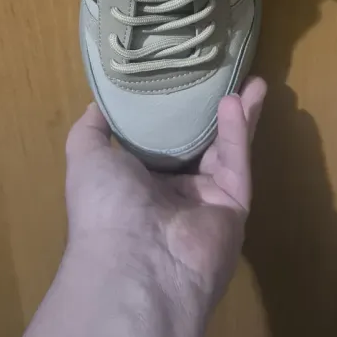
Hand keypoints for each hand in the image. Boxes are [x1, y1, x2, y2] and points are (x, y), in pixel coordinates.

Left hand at [63, 77, 266, 309]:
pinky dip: (237, 132)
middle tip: (226, 73)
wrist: (134, 263)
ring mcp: (207, 199)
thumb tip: (100, 100)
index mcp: (139, 181)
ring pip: (226, 148)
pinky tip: (238, 100)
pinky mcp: (234, 206)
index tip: (183, 76)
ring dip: (238, 113)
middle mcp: (174, 190)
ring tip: (251, 78)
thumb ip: (93, 126)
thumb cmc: (104, 205)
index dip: (173, 109)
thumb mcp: (85, 155)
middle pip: (201, 140)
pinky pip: (236, 163)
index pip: (162, 139)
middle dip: (213, 108)